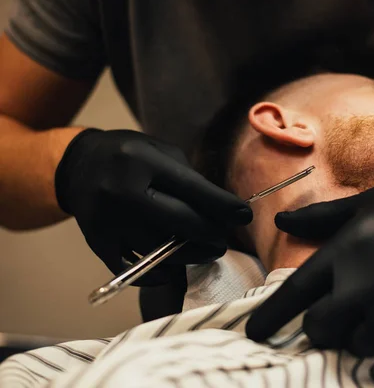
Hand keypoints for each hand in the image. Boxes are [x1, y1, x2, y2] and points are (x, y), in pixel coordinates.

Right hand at [55, 129, 251, 285]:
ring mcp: (107, 219)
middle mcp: (122, 190)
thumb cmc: (129, 156)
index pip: (192, 189)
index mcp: (142, 161)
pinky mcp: (96, 241)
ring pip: (160, 248)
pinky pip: (135, 268)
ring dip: (190, 255)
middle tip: (224, 240)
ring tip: (206, 251)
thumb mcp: (160, 152)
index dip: (223, 206)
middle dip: (210, 235)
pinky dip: (159, 273)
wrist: (77, 165)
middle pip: (179, 223)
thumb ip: (189, 179)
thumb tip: (221, 211)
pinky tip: (175, 267)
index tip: (244, 216)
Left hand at [246, 156, 373, 359]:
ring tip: (364, 313)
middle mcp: (364, 286)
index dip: (269, 318)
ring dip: (353, 334)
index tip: (254, 332)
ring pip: (356, 345)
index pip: (294, 295)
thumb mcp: (361, 204)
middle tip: (327, 311)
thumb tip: (281, 221)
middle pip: (320, 330)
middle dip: (317, 326)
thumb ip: (318, 219)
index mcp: (344, 254)